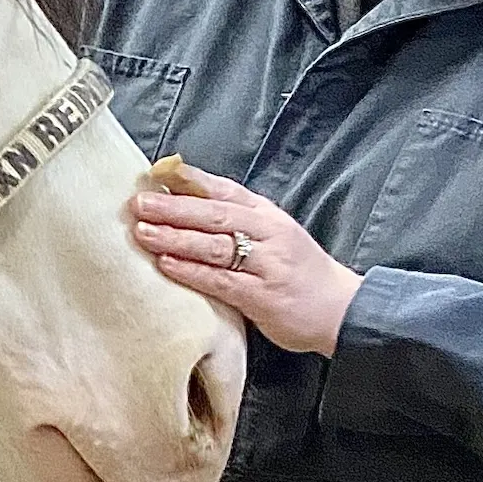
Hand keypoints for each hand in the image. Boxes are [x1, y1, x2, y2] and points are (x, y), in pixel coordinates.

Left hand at [132, 159, 362, 356]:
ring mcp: (267, 264)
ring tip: (143, 231)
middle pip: (215, 215)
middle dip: (173, 207)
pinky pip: (221, 281)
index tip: (156, 172)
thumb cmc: (296, 269)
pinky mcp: (263, 296)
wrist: (342, 309)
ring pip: (215, 246)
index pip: (225, 190)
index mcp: (266, 214)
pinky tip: (166, 264)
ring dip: (175, 238)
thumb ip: (234, 217)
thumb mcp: (272, 232)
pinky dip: (191, 271)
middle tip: (139, 203)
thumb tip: (181, 196)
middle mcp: (268, 233)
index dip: (190, 180)